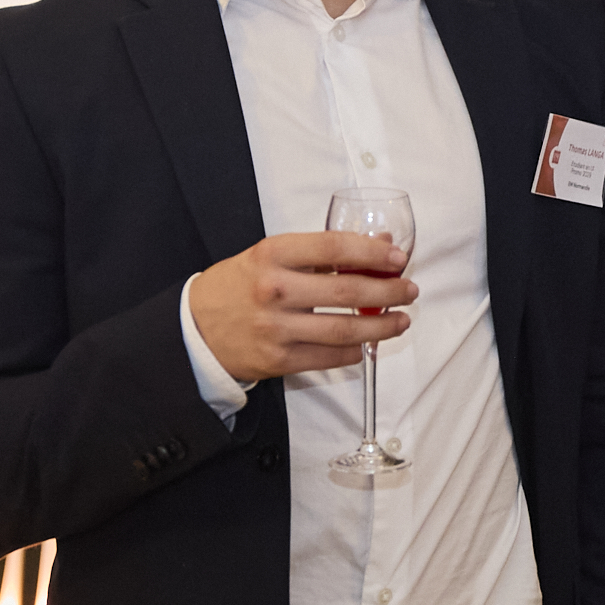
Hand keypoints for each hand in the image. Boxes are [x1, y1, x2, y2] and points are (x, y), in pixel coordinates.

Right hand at [188, 232, 416, 383]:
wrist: (194, 330)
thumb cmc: (238, 287)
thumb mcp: (270, 256)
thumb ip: (321, 251)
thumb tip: (379, 244)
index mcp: (272, 255)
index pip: (334, 247)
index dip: (373, 252)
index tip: (398, 257)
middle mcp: (274, 290)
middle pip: (347, 291)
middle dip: (388, 291)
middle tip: (409, 291)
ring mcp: (276, 328)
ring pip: (344, 329)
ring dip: (381, 326)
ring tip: (401, 320)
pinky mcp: (278, 360)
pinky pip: (329, 357)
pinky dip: (355, 351)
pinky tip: (368, 344)